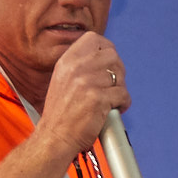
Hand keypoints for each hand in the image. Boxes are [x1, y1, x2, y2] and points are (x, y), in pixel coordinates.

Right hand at [37, 30, 130, 164]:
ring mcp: (87, 83)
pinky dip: (123, 103)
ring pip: (119, 76)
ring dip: (120, 89)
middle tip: (113, 85)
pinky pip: (123, 95)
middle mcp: (76, 68)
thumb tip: (106, 57)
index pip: (94, 39)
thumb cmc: (61, 114)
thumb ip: (80, 65)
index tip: (109, 63)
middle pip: (112, 55)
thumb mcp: (63, 79)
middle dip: (118, 70)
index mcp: (67, 61)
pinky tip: (114, 109)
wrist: (54, 138)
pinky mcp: (98, 99)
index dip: (107, 48)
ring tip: (111, 100)